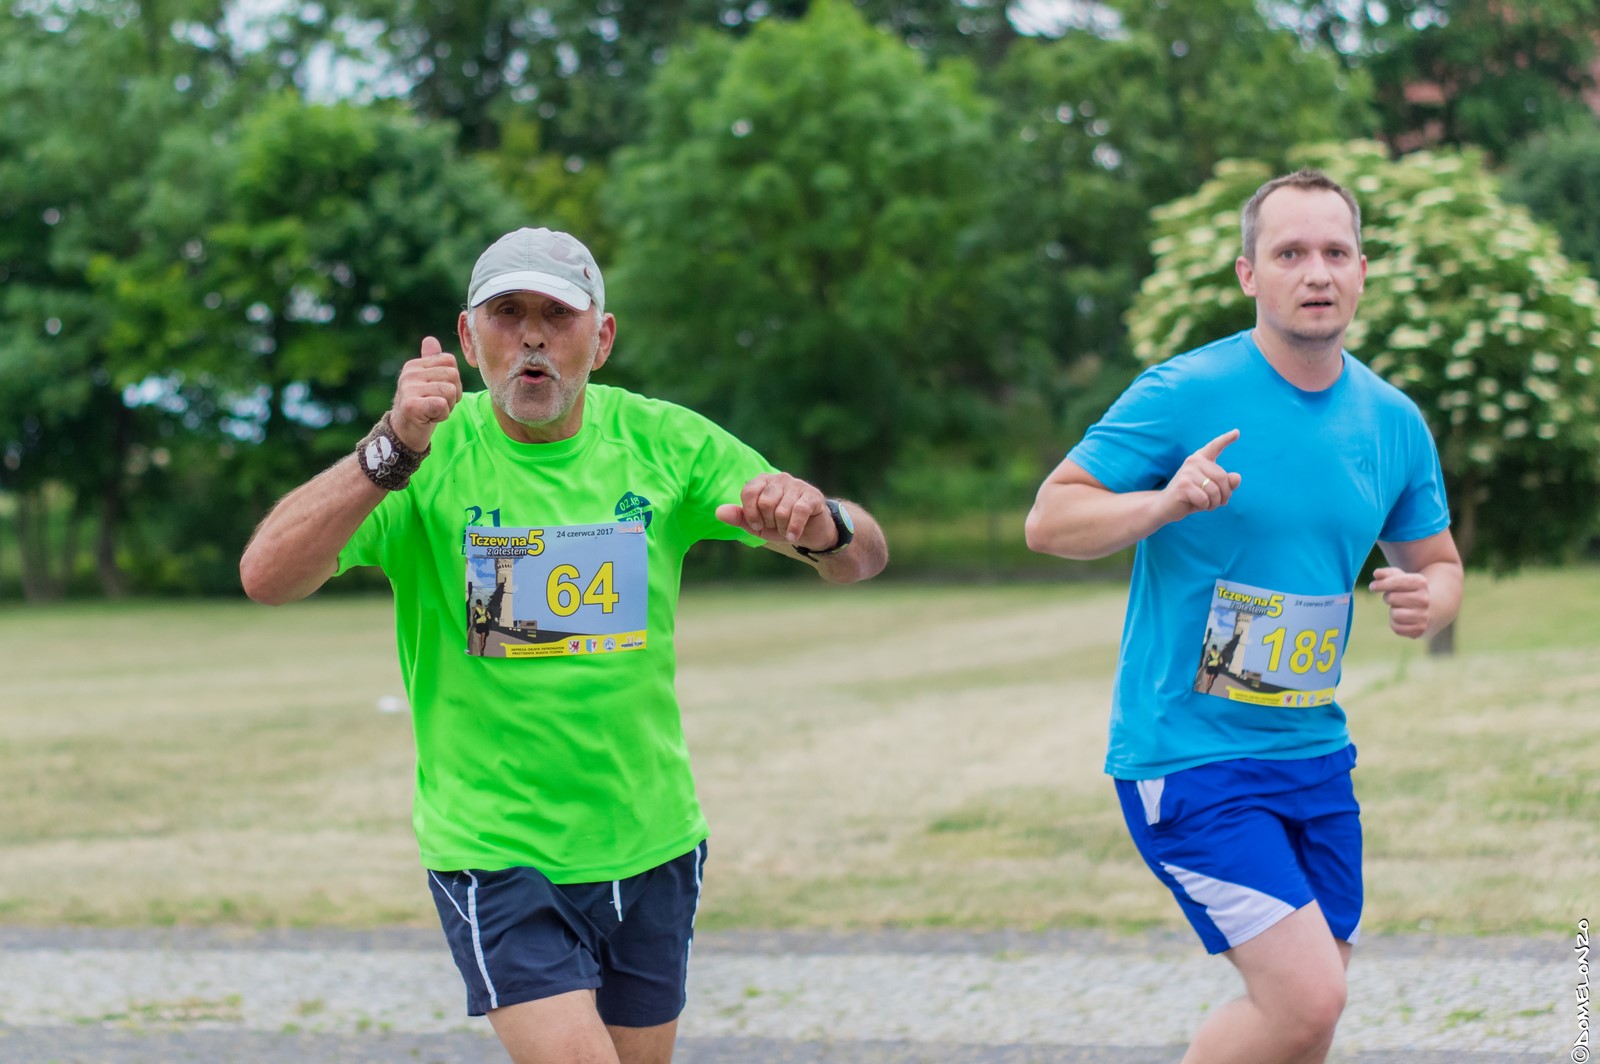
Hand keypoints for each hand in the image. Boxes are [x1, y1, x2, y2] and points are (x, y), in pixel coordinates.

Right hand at [390, 336, 462, 450]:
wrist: (404, 434)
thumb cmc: (421, 408)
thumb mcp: (426, 382)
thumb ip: (430, 362)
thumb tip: (430, 339)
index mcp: (414, 365)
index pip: (450, 361)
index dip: (453, 381)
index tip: (439, 394)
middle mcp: (409, 373)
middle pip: (453, 376)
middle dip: (453, 395)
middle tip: (437, 405)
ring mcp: (408, 388)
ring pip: (450, 391)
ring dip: (447, 407)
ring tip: (432, 412)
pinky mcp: (411, 405)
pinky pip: (442, 404)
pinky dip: (441, 416)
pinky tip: (429, 419)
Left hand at [715, 473, 831, 547]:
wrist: (810, 533)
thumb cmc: (780, 526)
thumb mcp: (757, 526)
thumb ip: (739, 518)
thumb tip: (718, 512)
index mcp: (763, 482)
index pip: (749, 492)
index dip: (751, 513)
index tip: (757, 525)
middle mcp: (779, 478)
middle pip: (765, 502)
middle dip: (769, 522)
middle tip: (776, 526)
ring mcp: (797, 485)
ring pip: (781, 510)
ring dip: (782, 527)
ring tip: (787, 529)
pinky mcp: (812, 495)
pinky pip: (798, 511)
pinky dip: (793, 528)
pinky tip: (793, 536)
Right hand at [1165, 429, 1242, 519]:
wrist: (1167, 506)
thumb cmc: (1192, 497)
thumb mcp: (1213, 489)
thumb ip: (1227, 483)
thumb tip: (1237, 477)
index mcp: (1201, 459)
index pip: (1215, 446)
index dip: (1226, 439)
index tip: (1237, 432)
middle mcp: (1193, 461)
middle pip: (1223, 477)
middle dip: (1225, 494)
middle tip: (1220, 502)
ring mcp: (1187, 472)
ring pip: (1214, 490)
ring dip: (1215, 503)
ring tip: (1208, 504)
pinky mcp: (1183, 485)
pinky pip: (1205, 499)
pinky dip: (1205, 506)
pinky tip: (1196, 504)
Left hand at [1369, 566, 1430, 637]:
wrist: (1431, 609)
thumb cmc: (1409, 590)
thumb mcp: (1401, 578)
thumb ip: (1387, 574)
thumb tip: (1376, 573)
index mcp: (1421, 583)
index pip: (1396, 582)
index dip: (1381, 584)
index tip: (1372, 587)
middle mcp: (1425, 599)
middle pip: (1391, 598)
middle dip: (1388, 598)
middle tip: (1394, 598)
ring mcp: (1424, 615)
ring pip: (1394, 615)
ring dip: (1393, 612)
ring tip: (1400, 608)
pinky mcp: (1420, 629)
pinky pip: (1396, 628)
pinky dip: (1395, 624)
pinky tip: (1403, 619)